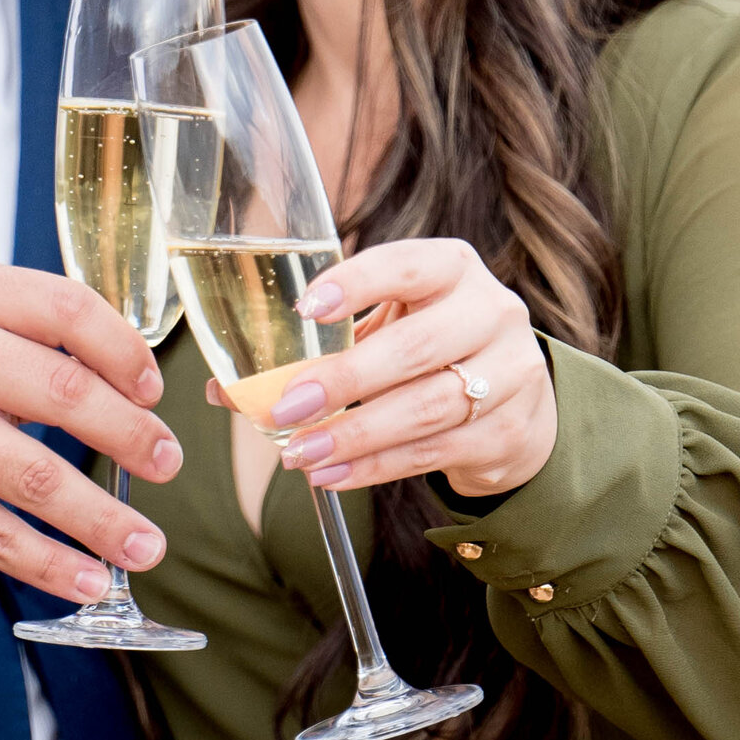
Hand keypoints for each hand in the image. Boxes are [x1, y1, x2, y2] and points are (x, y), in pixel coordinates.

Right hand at [0, 262, 183, 606]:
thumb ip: (22, 326)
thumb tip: (126, 376)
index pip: (67, 309)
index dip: (125, 351)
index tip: (152, 389)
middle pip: (66, 392)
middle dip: (132, 436)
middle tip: (168, 463)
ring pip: (38, 479)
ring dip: (105, 519)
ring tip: (146, 545)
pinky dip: (50, 565)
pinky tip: (87, 579)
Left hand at [226, 238, 557, 501]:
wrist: (516, 401)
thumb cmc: (431, 349)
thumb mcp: (388, 326)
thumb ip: (321, 345)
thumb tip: (224, 390)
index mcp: (453, 268)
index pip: (406, 265)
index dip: (356, 285)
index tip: (305, 308)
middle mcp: (491, 311)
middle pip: (416, 347)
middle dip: (344, 380)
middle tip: (285, 407)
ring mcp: (510, 373)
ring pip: (426, 407)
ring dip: (355, 434)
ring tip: (301, 453)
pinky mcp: (509, 431)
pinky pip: (435, 451)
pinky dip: (377, 466)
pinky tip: (334, 473)